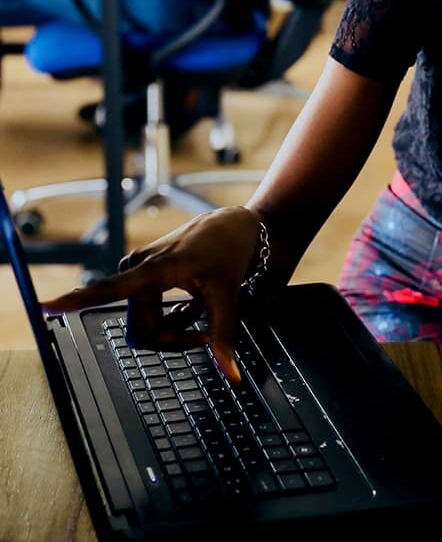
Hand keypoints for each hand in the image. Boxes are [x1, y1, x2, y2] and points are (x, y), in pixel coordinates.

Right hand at [41, 207, 262, 381]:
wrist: (234, 226)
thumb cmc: (228, 252)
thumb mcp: (228, 295)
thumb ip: (223, 337)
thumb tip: (232, 375)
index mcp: (154, 268)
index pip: (111, 289)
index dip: (77, 300)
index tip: (46, 306)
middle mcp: (138, 268)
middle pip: (141, 329)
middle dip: (172, 339)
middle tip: (204, 335)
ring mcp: (138, 271)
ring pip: (145, 325)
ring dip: (175, 329)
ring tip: (203, 315)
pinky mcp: (142, 274)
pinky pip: (149, 314)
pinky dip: (173, 319)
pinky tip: (194, 307)